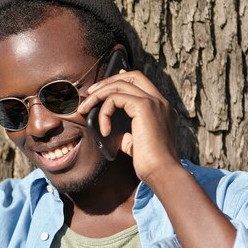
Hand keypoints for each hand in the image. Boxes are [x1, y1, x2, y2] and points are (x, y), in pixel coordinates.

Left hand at [78, 69, 179, 184]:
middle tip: (90, 93)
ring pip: (121, 84)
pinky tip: (104, 130)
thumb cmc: (150, 164)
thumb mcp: (135, 144)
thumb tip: (110, 131)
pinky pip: (115, 99)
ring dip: (98, 94)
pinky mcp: (144, 107)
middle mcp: (160, 101)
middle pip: (133, 76)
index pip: (142, 83)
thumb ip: (126, 134)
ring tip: (85, 108)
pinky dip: (104, 112)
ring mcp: (154, 102)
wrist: (162, 172)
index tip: (104, 85)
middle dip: (108, 81)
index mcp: (161, 108)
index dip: (122, 79)